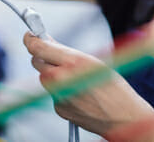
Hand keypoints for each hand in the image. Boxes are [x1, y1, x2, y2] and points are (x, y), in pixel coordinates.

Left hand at [23, 33, 153, 140]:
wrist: (123, 118)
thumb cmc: (114, 88)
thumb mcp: (93, 62)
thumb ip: (68, 53)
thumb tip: (49, 42)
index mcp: (73, 61)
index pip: (38, 47)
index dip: (31, 39)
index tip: (30, 35)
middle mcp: (61, 78)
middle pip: (37, 62)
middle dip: (43, 56)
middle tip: (53, 54)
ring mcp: (58, 95)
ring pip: (45, 79)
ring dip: (53, 74)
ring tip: (76, 78)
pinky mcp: (59, 108)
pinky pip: (54, 94)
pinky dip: (62, 91)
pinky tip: (79, 94)